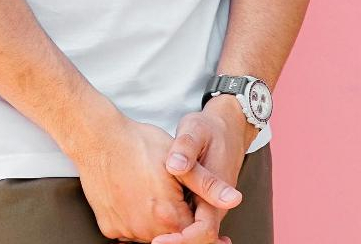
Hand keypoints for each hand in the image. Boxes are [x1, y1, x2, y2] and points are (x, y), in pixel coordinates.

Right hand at [68, 113, 244, 242]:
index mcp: (168, 217)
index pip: (195, 236)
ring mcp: (124, 230)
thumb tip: (235, 200)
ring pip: (151, 235)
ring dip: (160, 224)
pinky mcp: (108, 226)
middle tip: (183, 204)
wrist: (97, 137)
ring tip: (158, 194)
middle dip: (182, 226)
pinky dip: (138, 220)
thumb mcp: (178, 160)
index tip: (219, 235)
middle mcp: (145, 230)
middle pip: (173, 237)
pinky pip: (130, 231)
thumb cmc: (139, 144)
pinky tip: (138, 196)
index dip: (206, 231)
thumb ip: (207, 184)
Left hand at [152, 95, 259, 243]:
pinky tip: (143, 225)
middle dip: (169, 241)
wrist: (225, 128)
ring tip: (135, 236)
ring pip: (186, 232)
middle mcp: (211, 208)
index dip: (180, 240)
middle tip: (140, 241)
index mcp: (214, 197)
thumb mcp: (195, 131)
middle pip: (193, 238)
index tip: (157, 241)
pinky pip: (183, 223)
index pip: (202, 232)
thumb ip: (186, 148)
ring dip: (165, 236)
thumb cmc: (208, 130)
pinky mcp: (197, 204)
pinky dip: (164, 227)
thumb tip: (174, 165)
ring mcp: (204, 208)